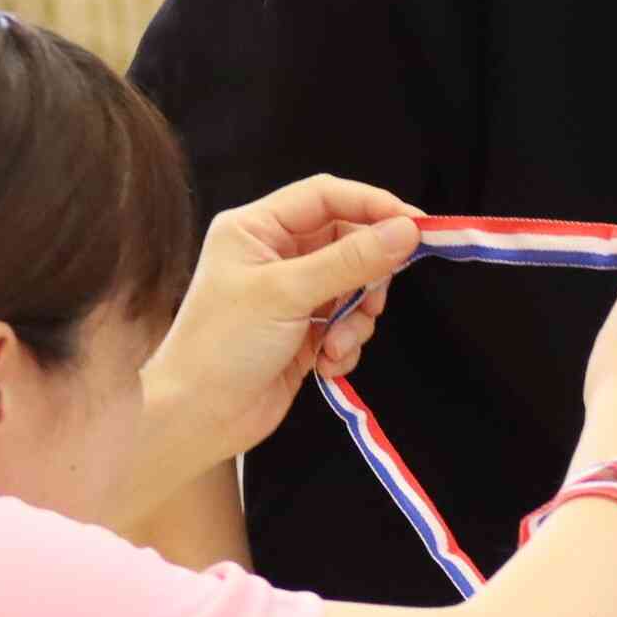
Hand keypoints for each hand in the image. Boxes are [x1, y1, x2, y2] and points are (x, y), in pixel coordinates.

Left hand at [138, 178, 420, 478]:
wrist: (197, 419)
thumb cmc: (223, 346)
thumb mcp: (288, 294)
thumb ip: (351, 260)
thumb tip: (406, 230)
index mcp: (256, 229)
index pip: (327, 197)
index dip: (374, 206)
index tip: (418, 227)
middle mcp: (274, 255)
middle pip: (348, 242)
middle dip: (368, 275)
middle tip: (374, 301)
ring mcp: (290, 294)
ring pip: (354, 286)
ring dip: (357, 318)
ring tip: (338, 345)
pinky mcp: (304, 331)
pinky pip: (347, 323)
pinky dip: (347, 344)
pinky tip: (327, 365)